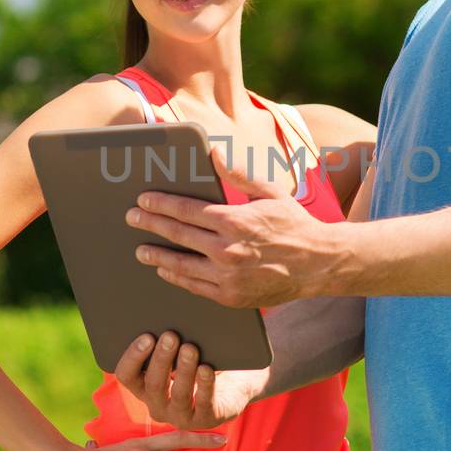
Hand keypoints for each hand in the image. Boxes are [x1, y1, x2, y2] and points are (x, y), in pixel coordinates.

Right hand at [114, 329, 269, 428]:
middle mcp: (158, 405)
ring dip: (184, 370)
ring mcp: (181, 416)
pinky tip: (207, 369)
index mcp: (144, 388)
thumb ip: (166, 342)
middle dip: (162, 359)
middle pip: (153, 384)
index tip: (147, 336)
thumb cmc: (199, 360)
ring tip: (191, 348)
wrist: (234, 381)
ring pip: (179, 395)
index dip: (133, 357)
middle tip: (171, 336)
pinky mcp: (207, 418)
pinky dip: (205, 385)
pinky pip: (204, 403)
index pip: (127, 375)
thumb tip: (161, 314)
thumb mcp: (179, 352)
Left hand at [127, 146, 342, 306]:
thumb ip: (238, 174)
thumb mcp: (270, 192)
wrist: (319, 264)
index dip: (161, 204)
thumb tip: (213, 153)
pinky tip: (166, 270)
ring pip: (181, 265)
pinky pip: (195, 287)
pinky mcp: (231, 297)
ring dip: (157, 255)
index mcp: (234, 220)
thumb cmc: (294, 224)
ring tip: (140, 250)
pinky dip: (177, 278)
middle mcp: (227, 249)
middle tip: (132, 218)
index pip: (186, 210)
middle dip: (151, 224)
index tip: (143, 199)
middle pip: (178, 235)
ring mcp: (228, 276)